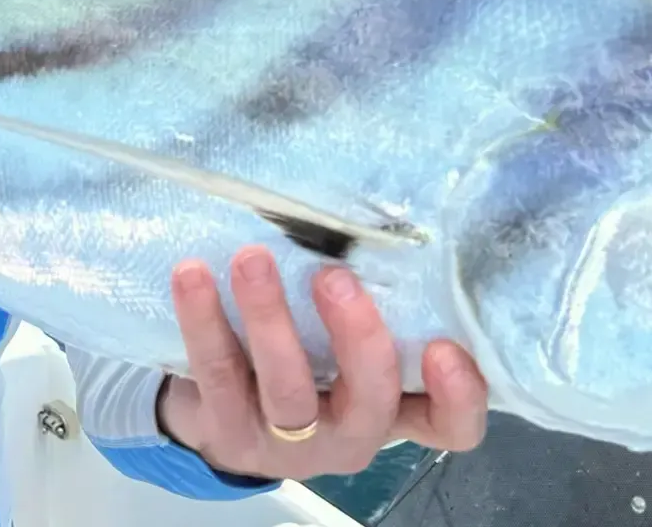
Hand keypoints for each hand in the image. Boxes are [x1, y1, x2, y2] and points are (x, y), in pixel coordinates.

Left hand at [156, 244, 487, 479]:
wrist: (223, 413)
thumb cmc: (308, 359)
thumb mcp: (348, 343)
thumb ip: (375, 301)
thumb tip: (376, 210)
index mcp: (394, 410)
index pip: (449, 424)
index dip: (458, 395)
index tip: (444, 345)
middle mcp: (348, 433)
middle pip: (369, 402)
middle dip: (356, 338)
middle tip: (333, 277)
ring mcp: (286, 442)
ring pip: (286, 389)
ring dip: (269, 318)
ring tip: (251, 259)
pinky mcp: (227, 429)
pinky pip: (217, 372)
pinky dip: (204, 320)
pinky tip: (193, 275)